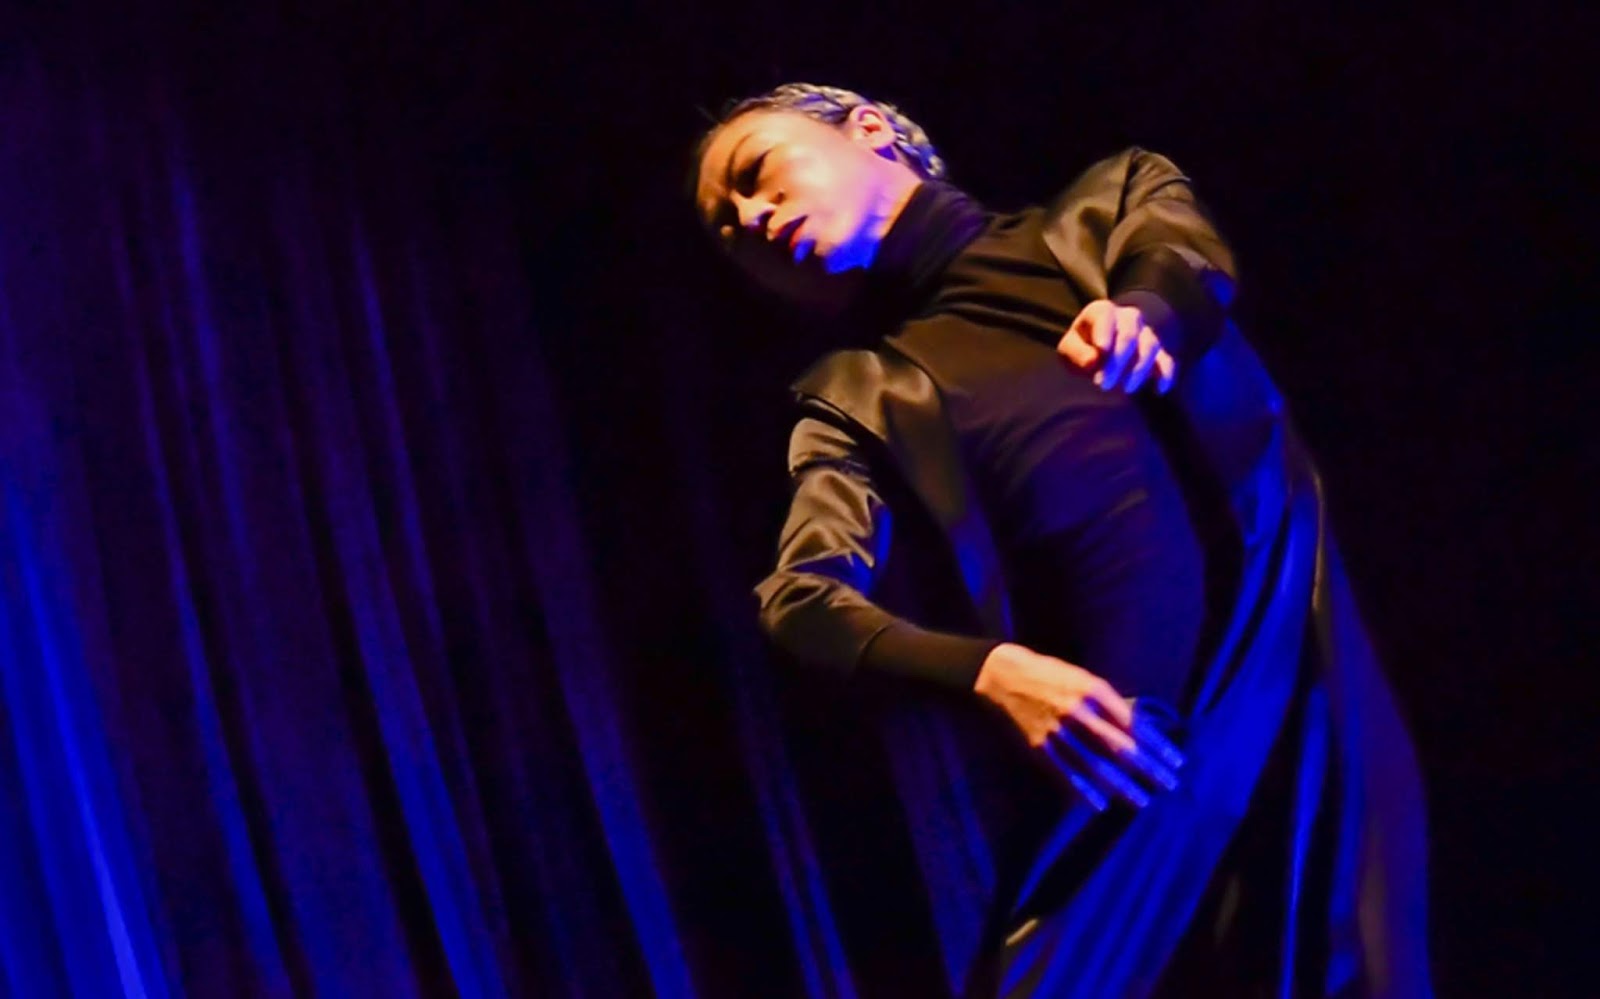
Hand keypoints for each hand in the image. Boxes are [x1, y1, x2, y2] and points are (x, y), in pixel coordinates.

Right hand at [974, 643, 1182, 809]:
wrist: (1003, 676)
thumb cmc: (1050, 675)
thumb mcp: (1084, 678)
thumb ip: (1109, 703)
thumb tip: (1139, 729)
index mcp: (1093, 690)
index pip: (1134, 723)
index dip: (1157, 744)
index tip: (1175, 761)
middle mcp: (1078, 711)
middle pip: (1120, 747)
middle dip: (1148, 768)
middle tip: (1169, 785)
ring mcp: (1057, 730)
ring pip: (1095, 764)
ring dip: (1122, 785)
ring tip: (1142, 800)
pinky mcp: (1038, 745)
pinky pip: (1065, 772)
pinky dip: (1083, 790)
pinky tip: (1100, 804)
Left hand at [1057, 299, 1175, 393]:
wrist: (1098, 349)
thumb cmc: (1080, 348)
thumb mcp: (1068, 349)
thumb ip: (1077, 353)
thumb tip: (1093, 361)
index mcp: (1102, 311)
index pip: (1106, 317)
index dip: (1104, 334)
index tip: (1101, 351)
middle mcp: (1127, 318)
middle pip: (1129, 334)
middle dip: (1118, 361)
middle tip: (1104, 384)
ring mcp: (1144, 333)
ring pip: (1150, 346)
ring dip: (1139, 369)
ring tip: (1125, 389)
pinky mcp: (1156, 352)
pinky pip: (1166, 360)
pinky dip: (1165, 374)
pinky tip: (1158, 389)